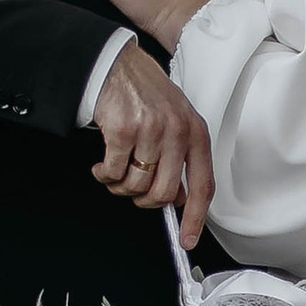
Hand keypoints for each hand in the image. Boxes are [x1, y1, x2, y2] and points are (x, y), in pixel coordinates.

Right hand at [88, 45, 214, 246]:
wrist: (118, 66)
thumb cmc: (147, 96)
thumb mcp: (176, 124)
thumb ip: (182, 159)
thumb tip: (180, 199)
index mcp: (196, 133)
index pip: (203, 186)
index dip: (195, 218)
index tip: (187, 239)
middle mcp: (178, 132)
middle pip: (164, 194)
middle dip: (144, 200)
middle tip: (132, 190)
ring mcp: (151, 131)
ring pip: (136, 186)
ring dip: (120, 187)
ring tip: (115, 171)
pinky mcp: (123, 130)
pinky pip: (113, 173)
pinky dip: (104, 175)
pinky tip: (102, 164)